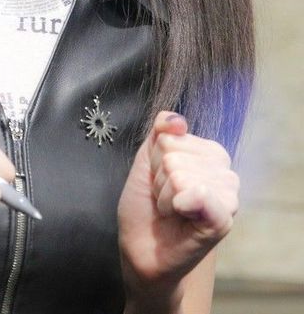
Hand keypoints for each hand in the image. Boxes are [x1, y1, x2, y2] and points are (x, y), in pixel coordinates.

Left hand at [117, 112, 238, 305]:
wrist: (141, 248)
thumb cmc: (146, 205)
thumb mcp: (147, 159)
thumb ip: (161, 130)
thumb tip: (177, 120)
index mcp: (210, 153)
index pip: (171, 134)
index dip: (154, 158)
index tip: (160, 180)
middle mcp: (225, 172)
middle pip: (173, 153)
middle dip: (158, 178)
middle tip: (165, 199)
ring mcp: (227, 196)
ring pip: (180, 173)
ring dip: (164, 195)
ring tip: (171, 211)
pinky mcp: (222, 220)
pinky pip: (200, 193)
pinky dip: (179, 203)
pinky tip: (180, 216)